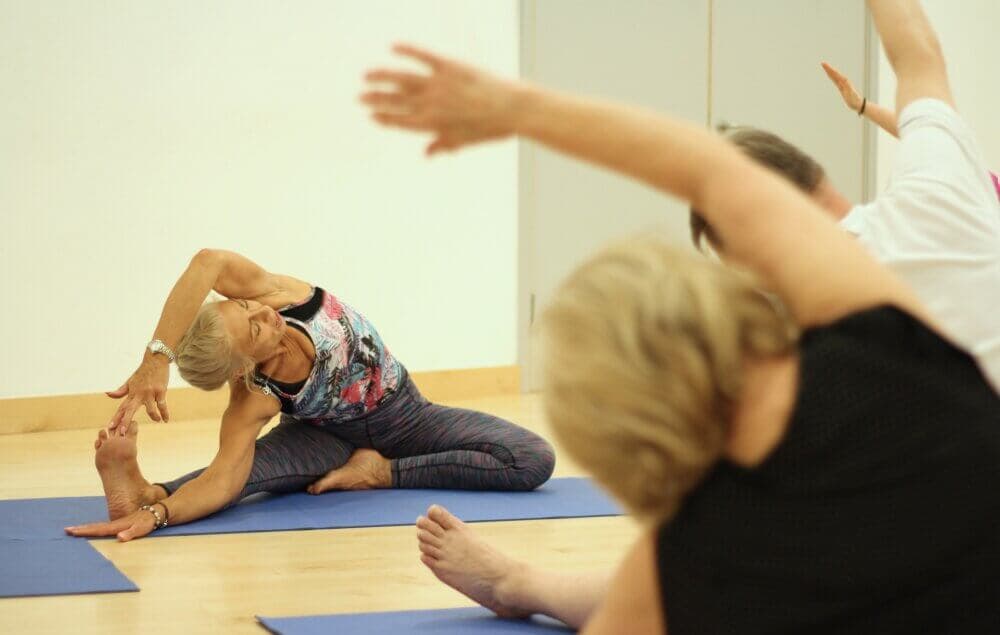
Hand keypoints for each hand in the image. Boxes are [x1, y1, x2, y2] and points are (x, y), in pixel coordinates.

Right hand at [65, 508, 156, 541]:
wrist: (158, 513)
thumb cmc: (150, 521)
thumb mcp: (142, 528)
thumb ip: (131, 532)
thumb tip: (119, 537)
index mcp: (118, 526)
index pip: (99, 529)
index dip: (85, 531)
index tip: (72, 531)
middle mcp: (116, 524)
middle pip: (96, 527)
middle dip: (82, 529)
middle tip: (66, 530)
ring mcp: (119, 523)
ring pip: (100, 526)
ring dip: (87, 528)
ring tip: (75, 530)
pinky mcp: (123, 524)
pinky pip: (106, 527)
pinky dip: (97, 528)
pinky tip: (92, 530)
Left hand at [107, 357, 169, 431]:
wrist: (155, 361)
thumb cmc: (143, 372)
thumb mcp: (130, 381)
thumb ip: (120, 390)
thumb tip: (107, 394)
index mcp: (131, 393)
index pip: (122, 408)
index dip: (116, 418)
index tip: (109, 427)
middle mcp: (139, 394)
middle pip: (130, 410)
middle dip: (125, 421)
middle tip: (122, 433)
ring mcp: (150, 393)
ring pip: (150, 409)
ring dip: (154, 417)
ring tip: (157, 420)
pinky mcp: (160, 391)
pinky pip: (162, 405)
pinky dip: (165, 413)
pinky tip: (166, 419)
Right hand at [362, 43, 522, 154]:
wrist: (512, 108)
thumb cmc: (490, 128)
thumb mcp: (465, 141)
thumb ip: (442, 145)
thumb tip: (427, 154)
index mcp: (432, 125)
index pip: (400, 122)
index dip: (384, 119)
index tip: (372, 116)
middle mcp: (430, 105)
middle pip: (395, 102)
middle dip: (375, 100)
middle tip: (360, 98)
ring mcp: (437, 84)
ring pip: (401, 79)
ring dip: (381, 77)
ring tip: (367, 76)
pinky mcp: (448, 66)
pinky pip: (422, 56)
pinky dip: (407, 50)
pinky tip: (393, 47)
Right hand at [820, 62, 863, 111]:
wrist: (858, 104)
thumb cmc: (854, 100)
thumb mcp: (851, 94)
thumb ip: (848, 87)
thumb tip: (845, 80)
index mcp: (845, 82)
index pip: (836, 74)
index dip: (830, 69)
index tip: (825, 65)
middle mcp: (843, 81)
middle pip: (834, 73)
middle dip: (828, 68)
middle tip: (822, 63)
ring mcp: (842, 84)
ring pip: (834, 76)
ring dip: (829, 71)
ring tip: (825, 67)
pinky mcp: (842, 87)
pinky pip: (835, 80)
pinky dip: (832, 77)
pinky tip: (830, 76)